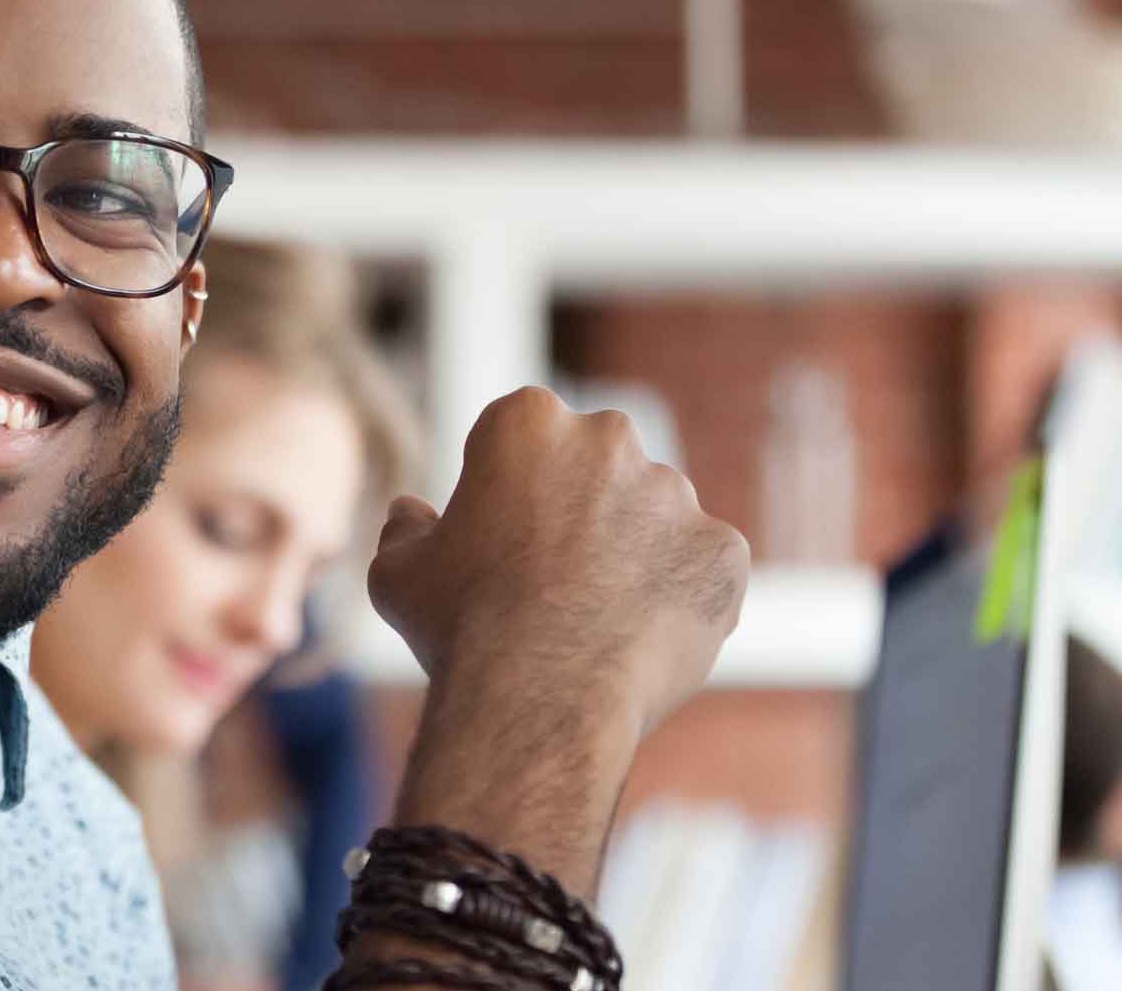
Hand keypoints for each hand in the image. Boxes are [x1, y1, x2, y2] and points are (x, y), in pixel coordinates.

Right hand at [369, 386, 749, 739]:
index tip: (500, 538)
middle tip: (551, 579)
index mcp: (526, 422)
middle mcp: (609, 439)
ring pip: (653, 517)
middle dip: (580, 508)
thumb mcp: (397, 573)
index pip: (522, 438)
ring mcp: (676, 493)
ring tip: (595, 622)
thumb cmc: (459, 627)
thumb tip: (410, 512)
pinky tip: (638, 640)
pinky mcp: (724, 550)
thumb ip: (404, 529)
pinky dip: (678, 597)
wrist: (541, 698)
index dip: (507, 489)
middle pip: (598, 466)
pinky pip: (702, 568)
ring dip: (632, 553)